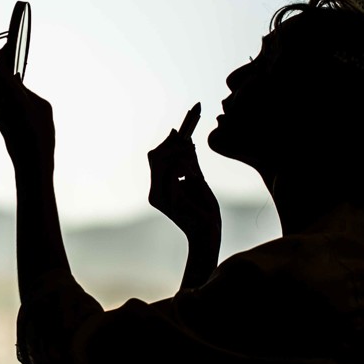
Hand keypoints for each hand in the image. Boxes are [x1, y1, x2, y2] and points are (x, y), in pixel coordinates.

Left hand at [0, 42, 54, 172]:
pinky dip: (5, 89)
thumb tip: (16, 85)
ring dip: (2, 76)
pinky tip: (14, 88)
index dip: (3, 53)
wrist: (31, 165)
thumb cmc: (42, 136)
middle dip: (2, 62)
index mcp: (12, 96)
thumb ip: (28, 91)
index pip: (0, 67)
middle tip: (11, 51)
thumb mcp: (43, 107)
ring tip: (13, 67)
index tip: (9, 43)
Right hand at [147, 129, 220, 243]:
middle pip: (155, 157)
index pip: (155, 158)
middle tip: (188, 138)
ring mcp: (160, 198)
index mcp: (159, 188)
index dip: (166, 144)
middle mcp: (155, 192)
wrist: (208, 233)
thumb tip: (187, 141)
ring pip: (162, 162)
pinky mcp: (170, 200)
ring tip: (194, 159)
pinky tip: (197, 176)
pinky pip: (174, 173)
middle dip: (172, 145)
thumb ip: (190, 163)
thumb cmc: (204, 210)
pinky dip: (186, 168)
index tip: (179, 130)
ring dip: (180, 155)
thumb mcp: (197, 181)